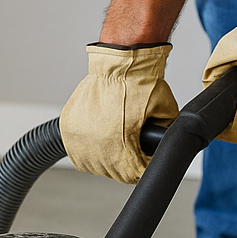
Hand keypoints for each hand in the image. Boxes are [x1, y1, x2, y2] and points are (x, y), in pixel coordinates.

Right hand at [60, 43, 178, 184]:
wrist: (119, 64)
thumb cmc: (140, 83)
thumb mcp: (165, 112)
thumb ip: (166, 134)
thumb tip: (167, 146)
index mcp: (121, 147)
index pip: (134, 174)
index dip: (143, 167)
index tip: (145, 160)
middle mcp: (97, 147)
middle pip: (115, 173)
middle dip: (126, 164)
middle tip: (133, 151)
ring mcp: (80, 140)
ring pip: (95, 166)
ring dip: (107, 159)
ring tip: (116, 144)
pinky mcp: (69, 131)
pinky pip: (79, 153)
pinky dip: (89, 151)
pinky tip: (99, 141)